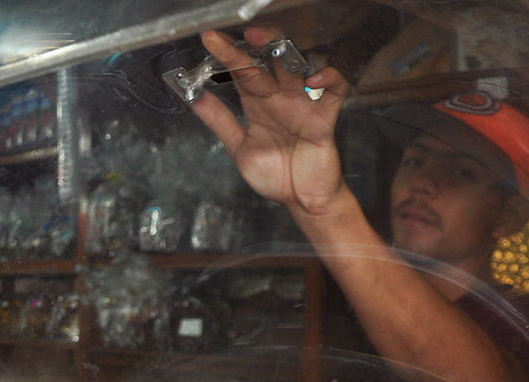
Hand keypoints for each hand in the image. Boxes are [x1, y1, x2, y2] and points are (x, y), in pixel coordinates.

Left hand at [190, 27, 348, 216]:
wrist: (302, 201)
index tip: (210, 40)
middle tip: (242, 34)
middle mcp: (279, 100)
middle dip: (255, 46)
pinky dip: (329, 78)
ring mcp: (302, 106)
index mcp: (258, 105)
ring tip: (270, 43)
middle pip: (267, 64)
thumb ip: (220, 121)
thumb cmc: (276, 175)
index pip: (241, 73)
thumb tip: (194, 98)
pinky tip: (314, 77)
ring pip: (297, 68)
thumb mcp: (239, 148)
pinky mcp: (323, 119)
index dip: (226, 56)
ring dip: (285, 53)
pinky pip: (334, 91)